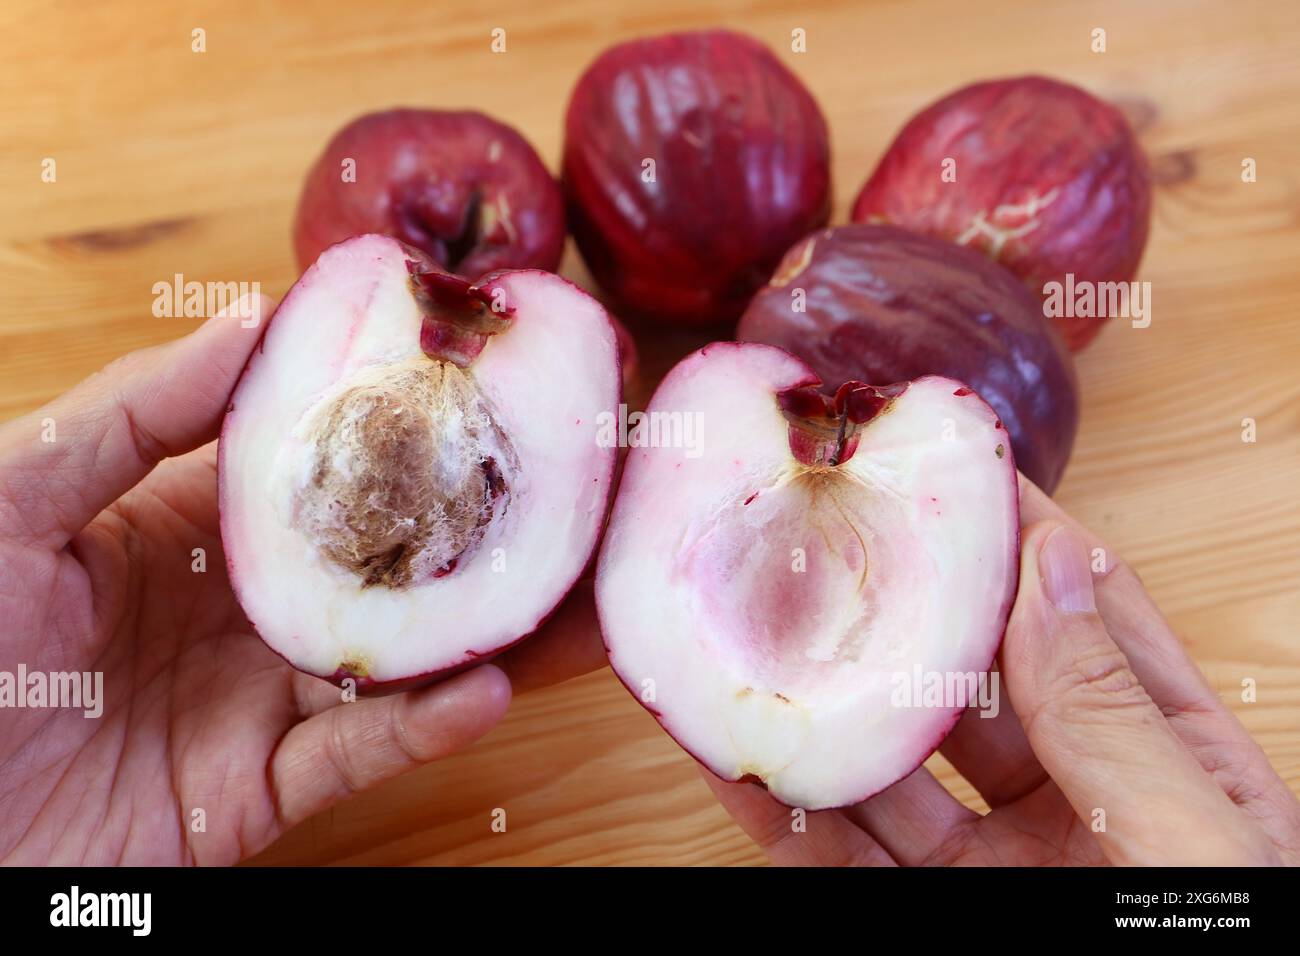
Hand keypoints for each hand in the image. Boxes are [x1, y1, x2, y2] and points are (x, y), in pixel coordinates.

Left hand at [0, 299, 605, 864]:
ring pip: (392, 663)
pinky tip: (481, 689)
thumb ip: (129, 414)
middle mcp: (240, 609)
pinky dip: (420, 730)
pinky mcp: (253, 795)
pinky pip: (354, 759)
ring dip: (482, 633)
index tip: (486, 384)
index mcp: (190, 527)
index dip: (399, 426)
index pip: (320, 465)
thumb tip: (251, 313)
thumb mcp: (14, 500)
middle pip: (380, 566)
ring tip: (572, 594)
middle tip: (573, 497)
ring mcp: (253, 702)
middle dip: (474, 535)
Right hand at [707, 476, 1299, 865]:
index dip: (1024, 539)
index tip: (954, 468)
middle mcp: (1081, 804)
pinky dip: (798, 809)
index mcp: (1176, 766)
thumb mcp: (1202, 851)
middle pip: (974, 680)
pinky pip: (854, 860)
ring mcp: (1005, 867)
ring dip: (826, 702)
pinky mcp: (944, 917)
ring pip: (897, 768)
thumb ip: (1119, 717)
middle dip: (903, 607)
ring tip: (756, 633)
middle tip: (830, 535)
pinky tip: (748, 758)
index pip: (1088, 618)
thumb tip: (1059, 569)